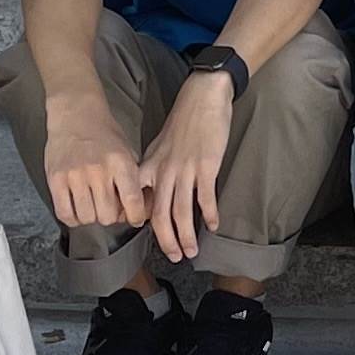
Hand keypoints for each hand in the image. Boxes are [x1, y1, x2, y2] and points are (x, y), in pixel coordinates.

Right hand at [41, 86, 147, 234]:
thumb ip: (132, 179)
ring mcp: (75, 176)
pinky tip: (77, 209)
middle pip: (107, 216)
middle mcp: (98, 171)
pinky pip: (64, 213)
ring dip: (91, 217)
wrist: (75, 114)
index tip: (135, 218)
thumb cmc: (103, 133)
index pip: (133, 202)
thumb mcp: (127, 151)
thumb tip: (137, 209)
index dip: (136, 217)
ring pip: (86, 217)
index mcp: (121, 163)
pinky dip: (72, 218)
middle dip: (111, 217)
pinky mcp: (55, 179)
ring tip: (92, 205)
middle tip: (109, 208)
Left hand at [139, 73, 230, 263]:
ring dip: (187, 236)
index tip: (154, 239)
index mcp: (150, 167)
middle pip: (160, 216)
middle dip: (167, 241)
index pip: (140, 203)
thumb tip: (153, 191)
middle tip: (175, 257)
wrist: (202, 97)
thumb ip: (154, 169)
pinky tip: (213, 225)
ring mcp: (184, 170)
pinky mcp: (206, 166)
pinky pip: (205, 198)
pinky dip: (210, 214)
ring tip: (192, 250)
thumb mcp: (159, 144)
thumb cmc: (183, 120)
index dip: (145, 226)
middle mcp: (163, 172)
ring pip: (182, 212)